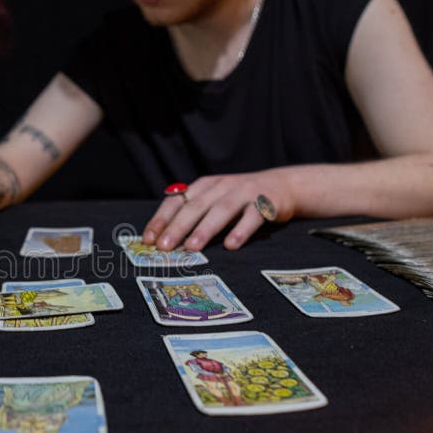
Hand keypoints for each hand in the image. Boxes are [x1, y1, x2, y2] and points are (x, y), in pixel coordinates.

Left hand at [142, 170, 295, 250]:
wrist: (283, 185)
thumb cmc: (240, 199)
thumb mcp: (214, 199)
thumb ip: (194, 214)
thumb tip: (164, 241)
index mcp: (204, 185)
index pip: (177, 201)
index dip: (161, 219)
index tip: (148, 239)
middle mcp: (221, 186)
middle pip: (196, 206)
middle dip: (178, 227)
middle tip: (164, 246)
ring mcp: (244, 193)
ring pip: (221, 210)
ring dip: (205, 229)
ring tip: (192, 247)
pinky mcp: (266, 202)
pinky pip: (252, 217)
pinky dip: (241, 230)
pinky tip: (231, 245)